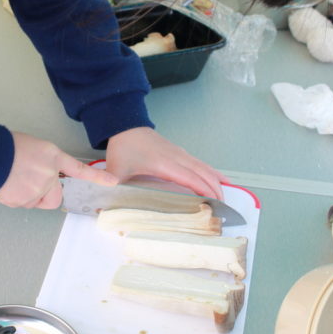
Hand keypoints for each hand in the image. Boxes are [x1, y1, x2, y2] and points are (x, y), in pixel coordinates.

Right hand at [0, 131, 117, 209]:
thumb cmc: (7, 147)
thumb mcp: (35, 148)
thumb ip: (46, 163)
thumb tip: (43, 176)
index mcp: (53, 158)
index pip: (79, 169)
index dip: (97, 177)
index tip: (113, 181)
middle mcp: (49, 176)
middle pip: (55, 195)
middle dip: (47, 193)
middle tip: (29, 180)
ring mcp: (37, 190)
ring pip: (38, 201)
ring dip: (29, 194)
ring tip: (14, 178)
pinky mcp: (23, 201)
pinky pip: (24, 204)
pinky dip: (17, 197)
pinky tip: (8, 184)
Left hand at [105, 127, 225, 198]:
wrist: (125, 124)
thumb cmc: (124, 147)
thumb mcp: (116, 168)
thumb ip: (113, 186)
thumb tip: (105, 204)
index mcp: (163, 163)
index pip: (189, 178)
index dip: (203, 190)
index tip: (214, 203)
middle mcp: (176, 158)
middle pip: (202, 174)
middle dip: (215, 190)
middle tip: (223, 209)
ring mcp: (180, 154)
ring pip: (204, 168)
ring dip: (217, 182)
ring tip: (226, 197)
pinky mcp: (180, 153)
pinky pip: (201, 163)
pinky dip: (212, 172)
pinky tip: (221, 179)